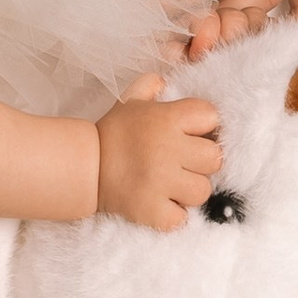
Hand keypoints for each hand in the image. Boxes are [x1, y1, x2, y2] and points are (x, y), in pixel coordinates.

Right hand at [93, 77, 223, 229]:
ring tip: (171, 184)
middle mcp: (167, 149)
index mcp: (166, 119)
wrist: (83, 167)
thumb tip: (167, 79)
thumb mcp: (131, 101)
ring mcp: (160, 182)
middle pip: (215, 158)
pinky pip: (182, 217)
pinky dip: (173, 214)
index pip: (211, 117)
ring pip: (202, 190)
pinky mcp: (151, 210)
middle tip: (182, 162)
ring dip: (189, 190)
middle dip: (201, 161)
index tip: (191, 133)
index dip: (204, 126)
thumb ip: (152, 85)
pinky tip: (161, 203)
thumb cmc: (113, 133)